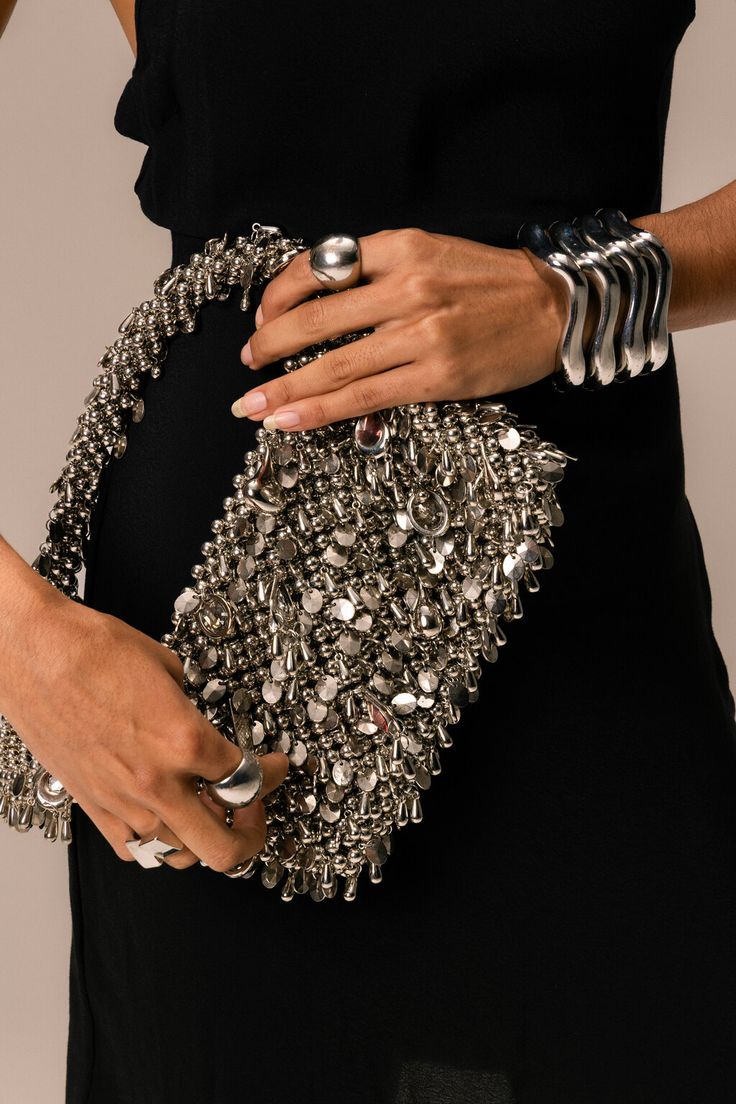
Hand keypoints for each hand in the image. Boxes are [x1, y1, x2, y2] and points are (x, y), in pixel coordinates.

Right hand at [0, 573, 288, 870]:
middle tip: (254, 811)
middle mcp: (156, 782)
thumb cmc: (92, 649)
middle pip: (223, 848)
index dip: (273, 775)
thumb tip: (203, 723)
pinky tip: (164, 819)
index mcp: (184, 740)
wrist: (33, 653)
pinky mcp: (92, 808)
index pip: (249, 779)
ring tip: (209, 814)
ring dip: (202, 838)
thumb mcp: (169, 668)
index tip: (276, 767)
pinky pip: (134, 849)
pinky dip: (157, 842)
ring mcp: (122, 802)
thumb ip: (193, 708)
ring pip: (178, 855)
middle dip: (251, 836)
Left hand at [231, 227, 567, 431]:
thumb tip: (324, 303)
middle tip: (247, 364)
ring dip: (282, 389)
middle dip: (269, 346)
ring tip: (251, 405)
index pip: (318, 267)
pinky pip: (363, 397)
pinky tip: (289, 421)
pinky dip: (319, 411)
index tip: (263, 318)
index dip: (278, 296)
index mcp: (402, 247)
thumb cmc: (496, 284)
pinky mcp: (436, 376)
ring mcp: (420, 334)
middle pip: (314, 320)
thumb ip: (382, 270)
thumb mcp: (435, 253)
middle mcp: (406, 286)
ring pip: (332, 365)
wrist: (559, 308)